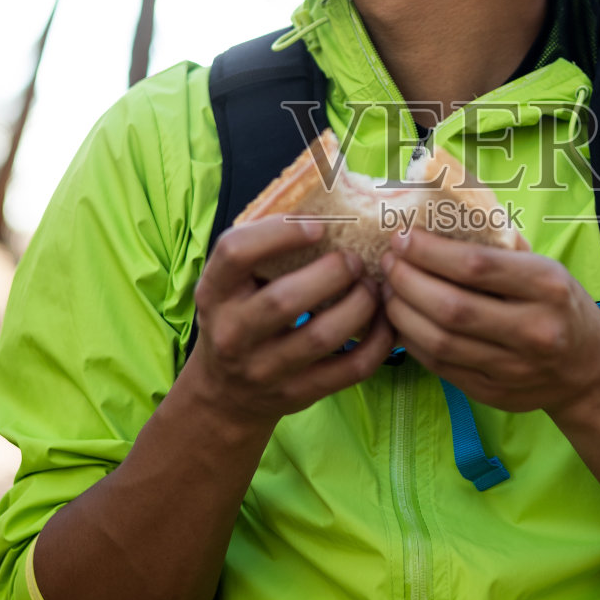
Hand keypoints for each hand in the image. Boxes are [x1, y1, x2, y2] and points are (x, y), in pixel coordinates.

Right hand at [189, 215, 394, 428]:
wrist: (225, 394)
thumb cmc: (238, 319)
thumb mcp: (231, 286)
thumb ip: (261, 251)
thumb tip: (325, 205)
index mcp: (214, 294)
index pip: (235, 253)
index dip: (280, 234)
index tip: (318, 225)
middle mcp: (233, 333)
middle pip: (284, 300)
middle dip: (332, 273)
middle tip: (354, 260)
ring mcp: (266, 369)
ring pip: (321, 336)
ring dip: (358, 305)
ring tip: (371, 287)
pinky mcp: (298, 394)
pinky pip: (349, 370)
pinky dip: (377, 342)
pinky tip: (385, 320)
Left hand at [379, 227, 599, 421]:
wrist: (588, 371)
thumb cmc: (559, 305)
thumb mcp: (545, 267)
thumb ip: (499, 247)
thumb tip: (438, 216)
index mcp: (547, 287)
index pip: (476, 266)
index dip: (430, 251)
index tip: (403, 237)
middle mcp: (532, 330)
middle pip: (451, 307)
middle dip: (407, 281)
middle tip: (389, 262)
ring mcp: (512, 367)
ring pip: (439, 341)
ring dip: (402, 312)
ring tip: (388, 289)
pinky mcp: (492, 393)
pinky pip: (439, 365)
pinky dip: (412, 340)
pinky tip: (402, 319)